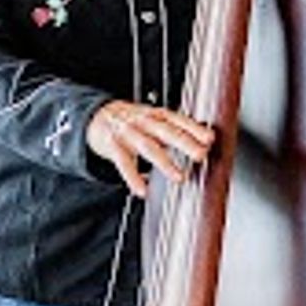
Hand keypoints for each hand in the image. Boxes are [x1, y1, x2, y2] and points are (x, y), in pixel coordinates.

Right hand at [87, 100, 212, 196]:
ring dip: (165, 163)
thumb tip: (202, 144)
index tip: (209, 138)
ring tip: (180, 177)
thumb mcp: (153, 119)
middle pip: (166, 132)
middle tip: (200, 155)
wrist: (96, 117)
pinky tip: (142, 190)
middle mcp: (143, 122)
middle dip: (185, 143)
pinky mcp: (113, 146)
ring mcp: (128, 133)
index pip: (178, 120)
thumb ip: (174, 130)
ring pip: (148, 147)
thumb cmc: (131, 122)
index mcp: (156, 115)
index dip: (194, 128)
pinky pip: (124, 163)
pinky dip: (133, 178)